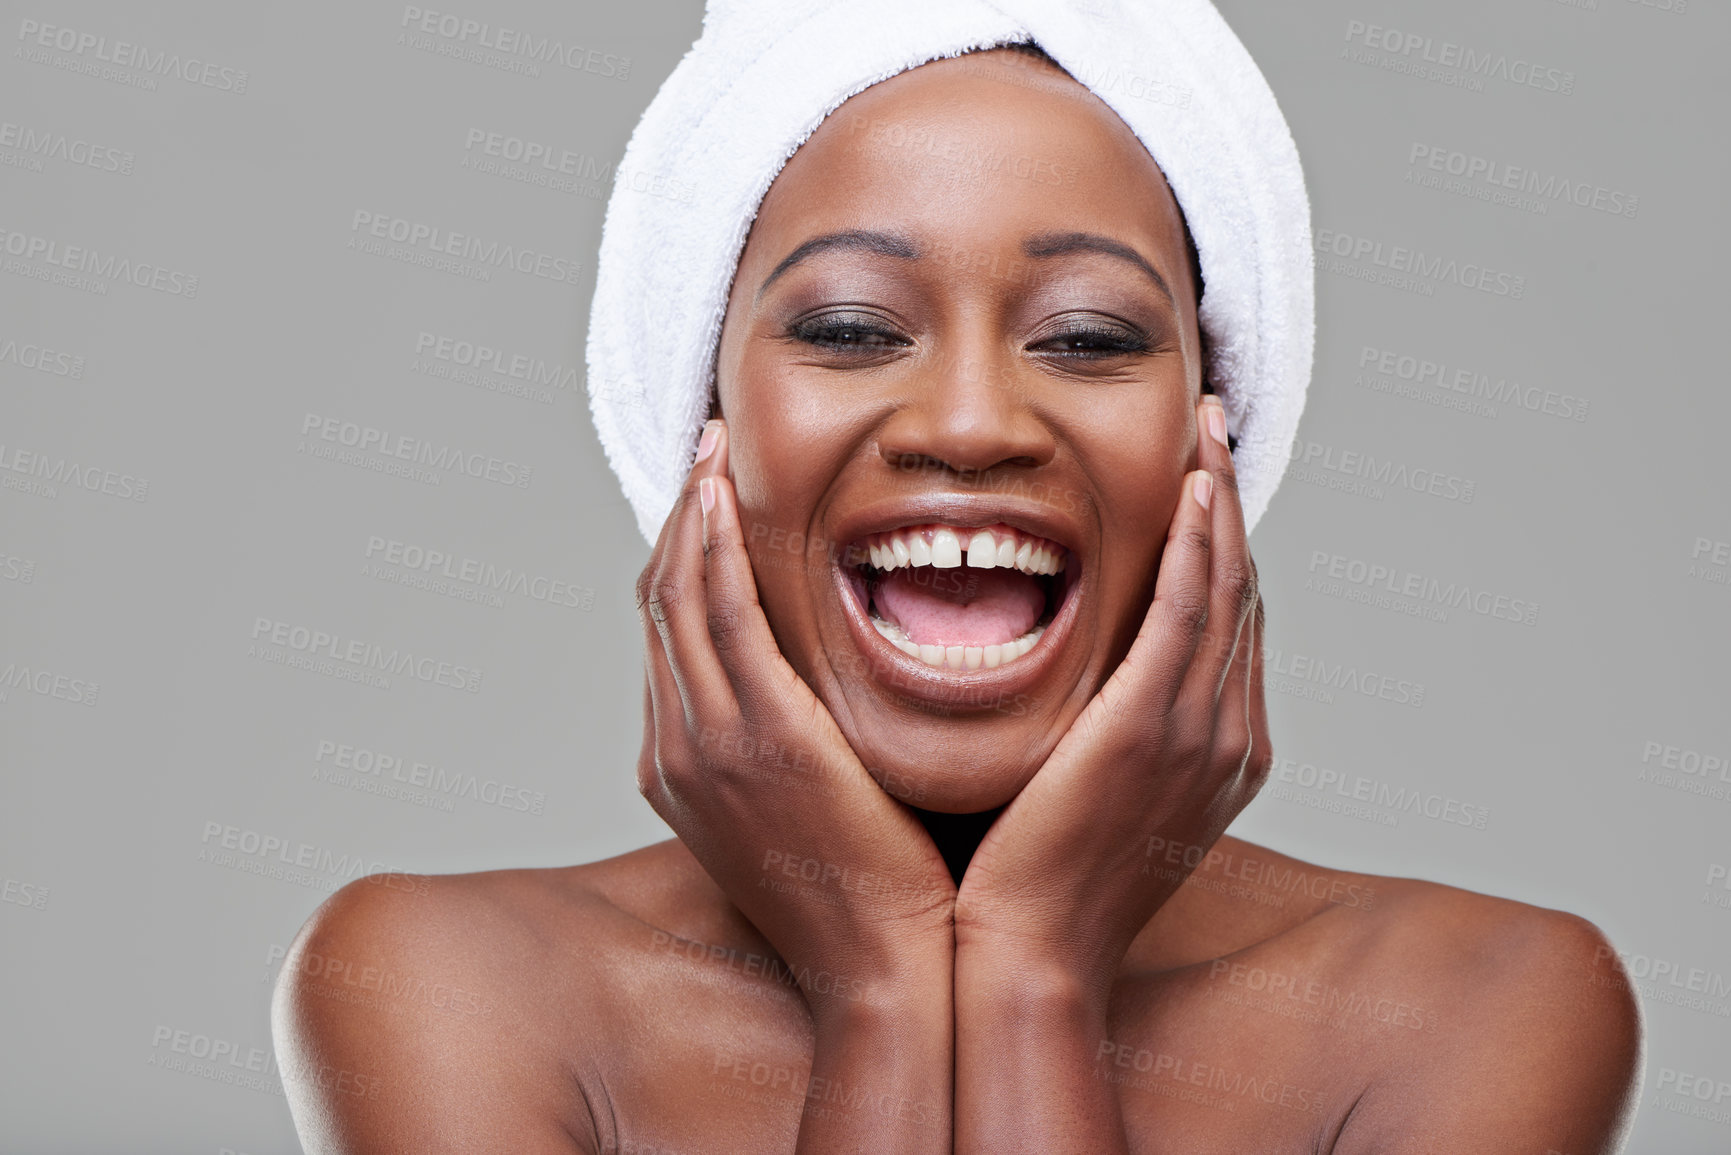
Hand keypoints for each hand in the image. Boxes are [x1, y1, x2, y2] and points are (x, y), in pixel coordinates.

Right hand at [635, 417, 956, 1009]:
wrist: (884, 969)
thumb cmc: (869, 892)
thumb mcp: (806, 809)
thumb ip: (792, 740)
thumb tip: (823, 686)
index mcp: (682, 767)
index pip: (667, 637)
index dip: (679, 560)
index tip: (706, 503)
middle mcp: (678, 748)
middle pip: (658, 606)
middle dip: (676, 523)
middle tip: (704, 457)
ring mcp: (708, 742)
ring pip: (677, 598)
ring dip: (689, 516)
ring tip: (712, 454)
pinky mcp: (758, 734)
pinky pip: (718, 615)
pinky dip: (712, 547)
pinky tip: (723, 496)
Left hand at [954, 394, 1271, 993]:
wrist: (1028, 953)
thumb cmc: (1037, 877)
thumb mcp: (1092, 791)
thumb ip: (1107, 726)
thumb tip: (1081, 677)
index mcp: (1221, 752)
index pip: (1230, 625)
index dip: (1222, 548)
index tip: (1201, 485)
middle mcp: (1229, 736)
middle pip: (1242, 594)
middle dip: (1230, 508)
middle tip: (1214, 433)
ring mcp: (1202, 731)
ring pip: (1226, 588)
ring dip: (1220, 503)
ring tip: (1208, 434)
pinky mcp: (1155, 724)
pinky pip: (1191, 610)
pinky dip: (1201, 544)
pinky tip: (1195, 489)